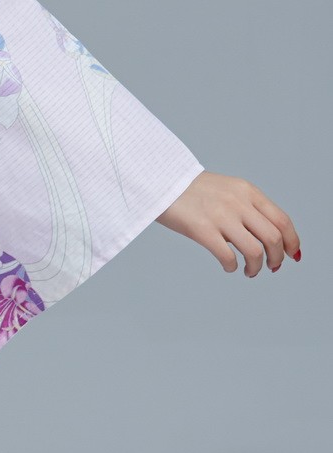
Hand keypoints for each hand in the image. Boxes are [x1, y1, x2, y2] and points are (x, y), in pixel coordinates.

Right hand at [156, 170, 299, 274]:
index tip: (292, 254)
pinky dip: (233, 266)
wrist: (161, 182)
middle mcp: (239, 203)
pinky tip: (229, 266)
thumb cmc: (193, 190)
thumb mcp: (229, 190)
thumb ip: (248, 207)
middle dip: (277, 257)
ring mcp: (221, 216)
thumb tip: (266, 237)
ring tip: (250, 271)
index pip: (282, 220)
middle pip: (273, 238)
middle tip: (272, 267)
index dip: (292, 241)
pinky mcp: (202, 230)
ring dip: (257, 267)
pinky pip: (228, 256)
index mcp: (248, 192)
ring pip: (254, 251)